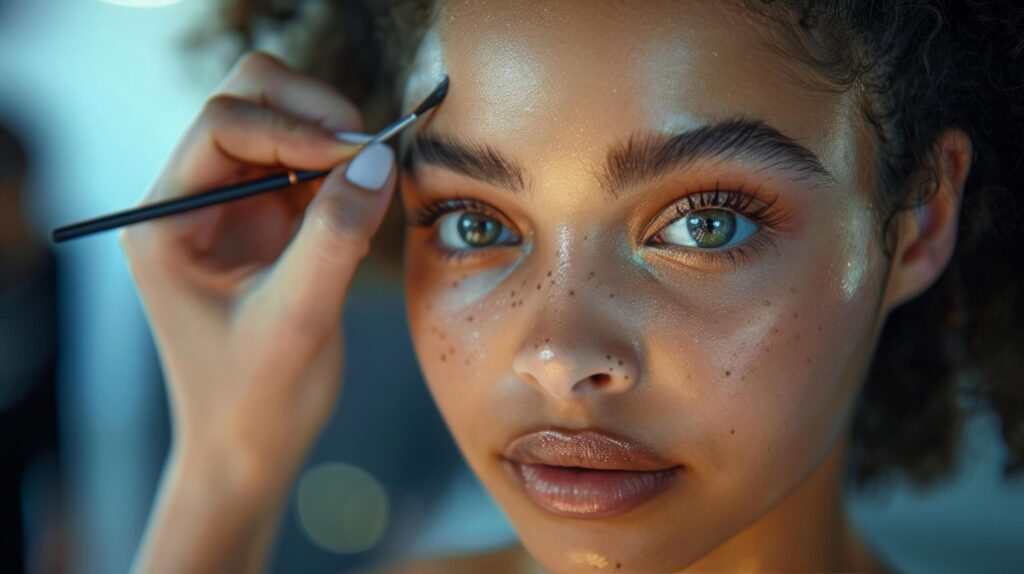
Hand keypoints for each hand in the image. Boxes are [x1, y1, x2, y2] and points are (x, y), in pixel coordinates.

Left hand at [119, 50, 395, 480]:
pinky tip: (366, 189)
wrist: (246, 450)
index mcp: (165, 223)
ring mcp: (227, 210)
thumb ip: (335, 235)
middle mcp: (189, 204)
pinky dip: (339, 166)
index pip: (222, 126)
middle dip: (310, 113)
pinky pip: (303, 165)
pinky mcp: (265, 223)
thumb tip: (378, 159)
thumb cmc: (255, 399)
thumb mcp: (297, 319)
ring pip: (277, 124)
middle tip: (368, 149)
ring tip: (373, 170)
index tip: (355, 152)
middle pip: (245, 104)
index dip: (292, 127)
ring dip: (329, 135)